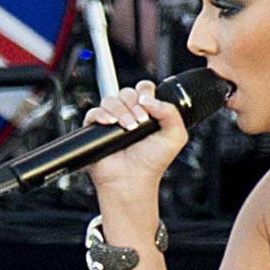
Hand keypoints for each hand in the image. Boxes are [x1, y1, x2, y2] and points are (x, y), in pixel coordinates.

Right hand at [83, 79, 186, 214]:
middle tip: (139, 122)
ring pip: (110, 99)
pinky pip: (93, 112)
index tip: (148, 108)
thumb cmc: (152, 163)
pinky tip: (110, 124)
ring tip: (127, 128)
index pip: (144, 89)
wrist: (132, 181)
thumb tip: (149, 99)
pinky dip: (101, 115)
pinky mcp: (95, 130)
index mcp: (147, 112)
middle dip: (133, 105)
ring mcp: (112, 122)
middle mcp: (128, 114)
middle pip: (126, 92)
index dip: (146, 93)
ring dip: (120, 111)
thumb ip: (171, 111)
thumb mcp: (175, 136)